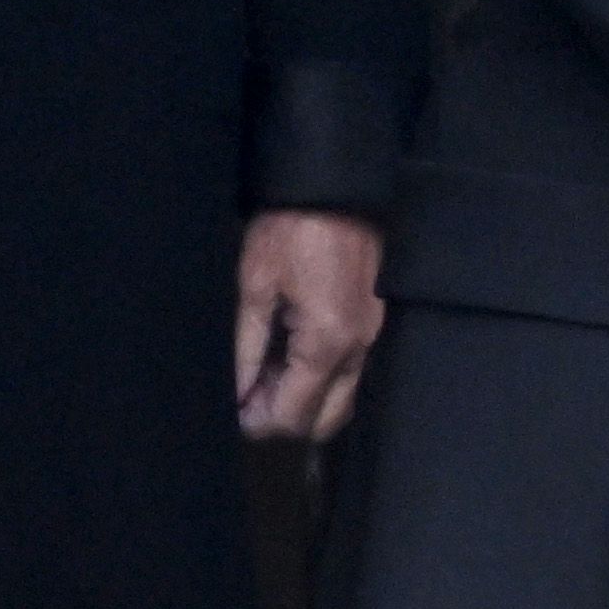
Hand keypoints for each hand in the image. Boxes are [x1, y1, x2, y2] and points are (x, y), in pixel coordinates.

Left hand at [234, 207, 383, 442]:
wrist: (333, 186)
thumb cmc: (289, 229)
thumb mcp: (255, 286)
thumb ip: (246, 349)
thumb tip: (237, 394)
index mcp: (327, 343)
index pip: (295, 414)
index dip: (260, 422)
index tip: (234, 412)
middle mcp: (358, 350)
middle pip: (325, 420)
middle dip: (285, 419)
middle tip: (250, 396)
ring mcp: (372, 337)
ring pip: (341, 400)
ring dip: (304, 401)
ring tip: (265, 376)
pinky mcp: (373, 323)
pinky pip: (350, 373)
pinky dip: (321, 380)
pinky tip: (289, 358)